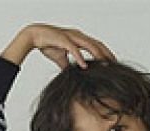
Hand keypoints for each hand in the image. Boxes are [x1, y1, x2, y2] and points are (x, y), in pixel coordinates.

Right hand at [1, 24, 115, 69]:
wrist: (34, 36)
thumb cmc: (48, 44)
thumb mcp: (61, 58)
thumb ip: (69, 66)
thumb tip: (73, 75)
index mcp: (79, 39)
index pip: (97, 46)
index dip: (106, 54)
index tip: (113, 64)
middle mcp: (78, 36)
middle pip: (97, 44)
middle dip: (107, 54)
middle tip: (115, 65)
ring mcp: (71, 37)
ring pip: (89, 45)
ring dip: (98, 55)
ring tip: (105, 65)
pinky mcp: (63, 40)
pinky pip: (74, 49)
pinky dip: (80, 58)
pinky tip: (85, 66)